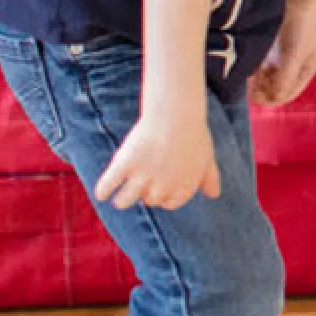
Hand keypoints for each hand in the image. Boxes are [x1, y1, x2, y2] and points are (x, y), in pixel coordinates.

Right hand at [94, 102, 222, 210]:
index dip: (163, 196)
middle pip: (148, 200)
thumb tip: (214, 195)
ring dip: (121, 200)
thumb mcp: (207, 157)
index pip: (169, 203)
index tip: (157, 188)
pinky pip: (108, 185)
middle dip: (144, 194)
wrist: (176, 113)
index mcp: (184, 188)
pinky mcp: (124, 165)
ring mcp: (142, 177)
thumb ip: (210, 178)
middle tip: (141, 181)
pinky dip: (103, 191)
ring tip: (117, 197)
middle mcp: (163, 187)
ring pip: (124, 201)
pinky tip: (101, 193)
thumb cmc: (193, 132)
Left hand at [251, 2, 315, 108]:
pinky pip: (264, 66)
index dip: (273, 100)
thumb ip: (285, 78)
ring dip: (260, 81)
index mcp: (305, 71)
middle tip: (251, 89)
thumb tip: (275, 99)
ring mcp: (284, 58)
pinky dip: (257, 70)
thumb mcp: (294, 56)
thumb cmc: (302, 29)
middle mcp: (295, 67)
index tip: (257, 99)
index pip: (288, 94)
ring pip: (269, 78)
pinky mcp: (275, 49)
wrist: (300, 0)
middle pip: (278, 88)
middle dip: (265, 91)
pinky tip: (251, 67)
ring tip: (251, 77)